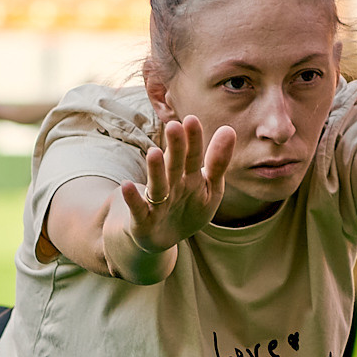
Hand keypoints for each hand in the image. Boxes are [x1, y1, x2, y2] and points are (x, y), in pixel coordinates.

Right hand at [120, 115, 234, 252]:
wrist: (163, 237)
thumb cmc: (188, 207)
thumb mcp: (210, 189)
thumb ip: (218, 163)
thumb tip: (229, 129)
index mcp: (190, 177)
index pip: (194, 157)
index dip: (194, 141)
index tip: (192, 120)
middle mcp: (172, 185)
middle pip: (175, 165)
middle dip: (176, 148)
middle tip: (174, 126)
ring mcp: (157, 202)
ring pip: (158, 184)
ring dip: (155, 170)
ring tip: (154, 152)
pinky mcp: (143, 219)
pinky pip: (138, 208)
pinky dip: (133, 199)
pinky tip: (127, 185)